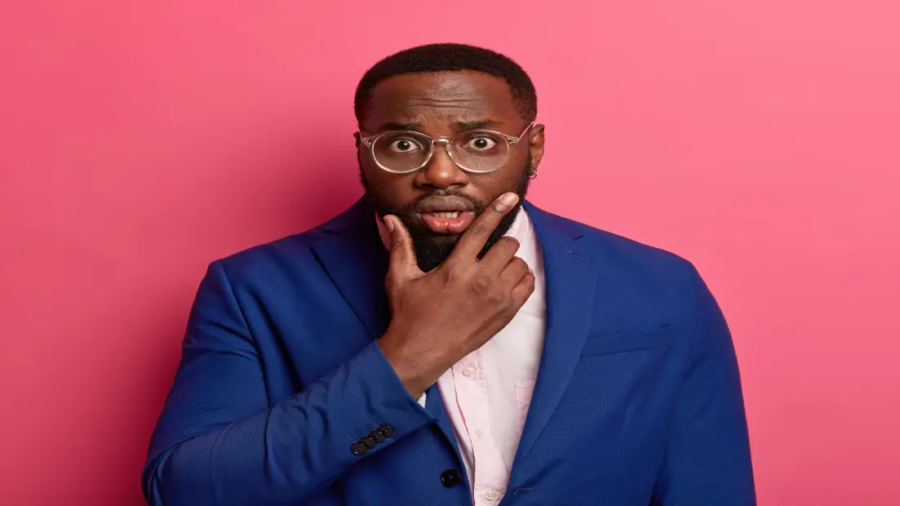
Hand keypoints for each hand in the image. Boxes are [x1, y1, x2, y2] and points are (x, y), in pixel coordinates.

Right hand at [377, 192, 535, 398]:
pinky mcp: (506, 314)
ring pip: (520, 264)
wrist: (421, 352)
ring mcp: (496, 298)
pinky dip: (520, 280)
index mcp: (456, 267)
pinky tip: (506, 282)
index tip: (511, 197)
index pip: (482, 230)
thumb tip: (390, 218)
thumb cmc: (409, 315)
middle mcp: (480, 280)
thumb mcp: (401, 278)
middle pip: (508, 245)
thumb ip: (400, 245)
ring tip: (495, 270)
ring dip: (510, 262)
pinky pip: (528, 285)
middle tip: (487, 253)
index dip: (498, 209)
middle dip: (499, 244)